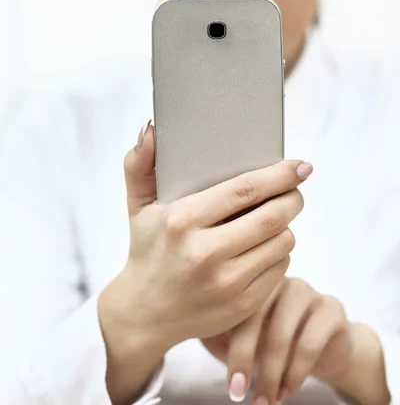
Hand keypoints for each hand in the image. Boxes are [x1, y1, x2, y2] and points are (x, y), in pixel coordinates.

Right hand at [99, 122, 310, 403]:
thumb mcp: (138, 207)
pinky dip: (280, 252)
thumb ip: (139, 164)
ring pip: (282, 242)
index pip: (244, 190)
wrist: (144, 314)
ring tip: (276, 217)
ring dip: (287, 225)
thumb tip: (149, 129)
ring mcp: (226, 283)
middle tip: (296, 190)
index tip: (300, 166)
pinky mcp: (242, 305)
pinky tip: (265, 245)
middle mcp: (204, 253)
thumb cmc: (147, 250)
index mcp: (181, 221)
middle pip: (271, 217)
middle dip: (293, 198)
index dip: (279, 174)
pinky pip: (280, 269)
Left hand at [224, 278, 352, 403]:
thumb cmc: (275, 340)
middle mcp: (278, 279)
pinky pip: (309, 343)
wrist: (327, 348)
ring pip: (281, 334)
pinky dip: (296, 373)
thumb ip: (219, 332)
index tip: (231, 386)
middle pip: (255, 317)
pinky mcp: (331, 307)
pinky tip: (287, 391)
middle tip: (240, 395)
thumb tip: (197, 334)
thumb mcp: (245, 337)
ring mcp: (306, 290)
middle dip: (246, 361)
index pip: (234, 307)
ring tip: (265, 401)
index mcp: (253, 280)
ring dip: (271, 375)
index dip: (231, 348)